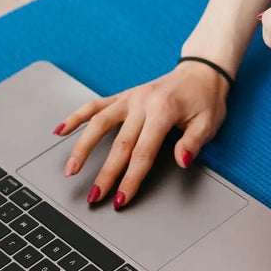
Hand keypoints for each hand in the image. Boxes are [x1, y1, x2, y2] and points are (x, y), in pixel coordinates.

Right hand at [53, 61, 229, 208]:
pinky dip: (77, 117)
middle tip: (94, 197)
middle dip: (105, 174)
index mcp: (163, 111)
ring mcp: (130, 98)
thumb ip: (194, 142)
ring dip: (82, 147)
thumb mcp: (209, 122)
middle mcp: (142, 102)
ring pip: (99, 123)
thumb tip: (181, 160)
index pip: (143, 152)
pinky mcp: (123, 96)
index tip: (121, 198)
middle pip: (119, 144)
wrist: (201, 71)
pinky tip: (61, 130)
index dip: (131, 178)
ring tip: (70, 170)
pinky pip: (95, 105)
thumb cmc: (206, 99)